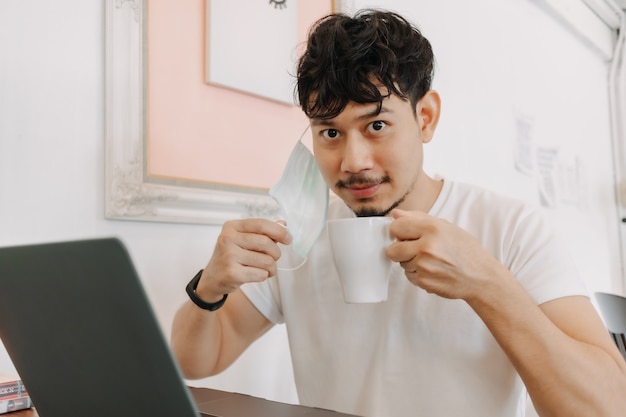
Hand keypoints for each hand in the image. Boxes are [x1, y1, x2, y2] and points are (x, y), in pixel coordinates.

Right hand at [196, 219, 291, 301]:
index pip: (261, 224)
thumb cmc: (231, 257)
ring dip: (271, 267)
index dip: (278, 231)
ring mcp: (228, 256)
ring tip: (265, 269)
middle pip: (266, 242)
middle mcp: (227, 238)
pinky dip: (264, 276)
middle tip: (273, 258)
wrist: (212, 279)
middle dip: (276, 253)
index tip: (288, 239)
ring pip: (266, 260)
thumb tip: (283, 223)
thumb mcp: (243, 240)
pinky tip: (255, 275)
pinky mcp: (231, 273)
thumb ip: (263, 232)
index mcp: (231, 227)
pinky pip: (261, 274)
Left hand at [386, 209, 504, 299]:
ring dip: (410, 262)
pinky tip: (432, 270)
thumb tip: (395, 214)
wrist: (481, 276)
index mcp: (431, 229)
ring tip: (430, 260)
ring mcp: (424, 266)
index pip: (396, 227)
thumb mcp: (446, 226)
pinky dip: (417, 274)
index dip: (400, 232)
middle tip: (416, 250)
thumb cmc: (465, 250)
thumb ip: (418, 218)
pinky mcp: (423, 281)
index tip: (406, 235)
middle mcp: (426, 247)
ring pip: (401, 264)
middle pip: (393, 249)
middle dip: (401, 250)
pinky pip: (409, 276)